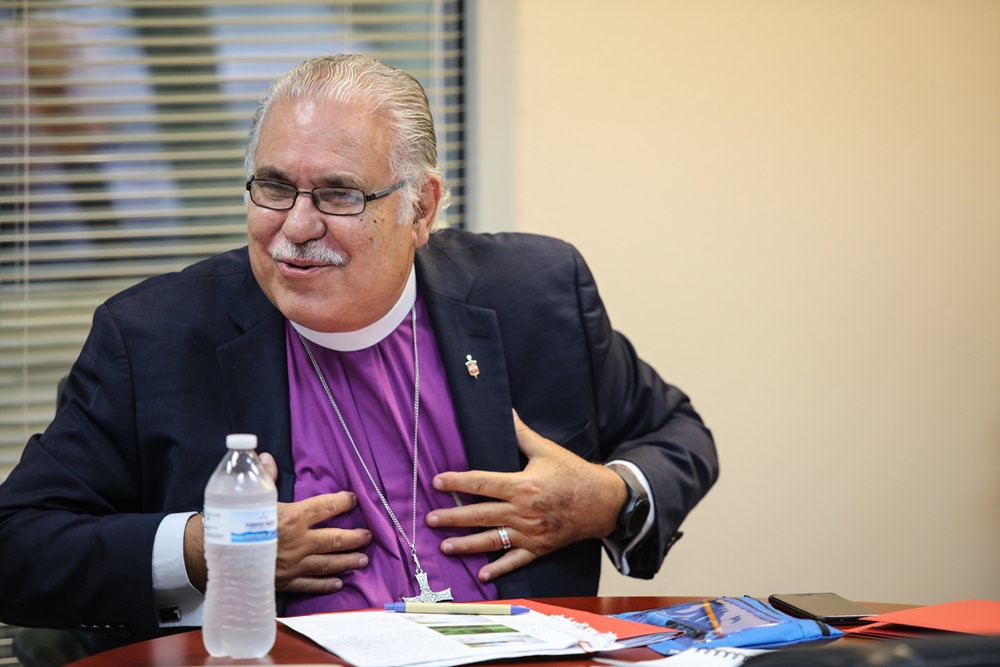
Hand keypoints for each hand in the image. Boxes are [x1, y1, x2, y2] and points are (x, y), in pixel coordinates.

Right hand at [184, 454, 371, 594]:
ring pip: (328, 564)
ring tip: (363, 559)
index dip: (342, 502)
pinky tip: (339, 582)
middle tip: (368, 536)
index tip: (353, 499)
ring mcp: (293, 565)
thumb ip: (264, 477)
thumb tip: (265, 457)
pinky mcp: (284, 582)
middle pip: (335, 539)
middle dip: (355, 537)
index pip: (325, 507)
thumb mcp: (251, 497)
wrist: (212, 555)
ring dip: (348, 561)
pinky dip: (326, 584)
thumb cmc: (233, 522)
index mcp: (292, 517)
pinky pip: (310, 584)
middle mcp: (298, 542)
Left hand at [427, 411, 626, 582]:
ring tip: (445, 546)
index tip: (437, 482)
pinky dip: (498, 569)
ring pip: (492, 541)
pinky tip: (482, 575)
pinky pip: (515, 561)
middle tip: (430, 519)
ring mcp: (530, 532)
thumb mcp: (546, 450)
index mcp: (522, 485)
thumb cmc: (574, 473)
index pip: (481, 483)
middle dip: (452, 517)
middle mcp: (522, 511)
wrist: (603, 502)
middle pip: (480, 515)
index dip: (457, 482)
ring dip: (466, 545)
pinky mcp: (539, 547)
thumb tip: (506, 410)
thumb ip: (521, 434)